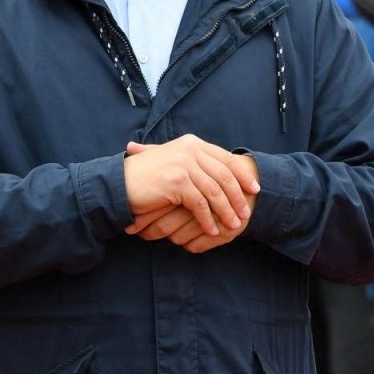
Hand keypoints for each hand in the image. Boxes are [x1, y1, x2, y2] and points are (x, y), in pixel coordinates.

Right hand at [122, 136, 258, 237]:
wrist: (119, 183)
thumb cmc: (146, 177)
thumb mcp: (173, 163)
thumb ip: (194, 164)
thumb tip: (218, 176)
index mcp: (192, 143)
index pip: (225, 158)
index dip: (242, 175)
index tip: (254, 190)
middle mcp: (190, 149)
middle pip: (224, 175)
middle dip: (238, 196)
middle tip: (246, 213)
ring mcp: (184, 164)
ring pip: (215, 191)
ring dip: (226, 211)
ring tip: (233, 225)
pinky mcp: (177, 181)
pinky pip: (200, 204)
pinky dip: (208, 219)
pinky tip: (212, 230)